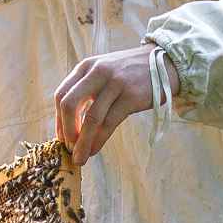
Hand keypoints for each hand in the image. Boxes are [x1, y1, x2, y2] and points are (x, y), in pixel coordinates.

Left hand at [54, 45, 174, 163]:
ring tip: (80, 158)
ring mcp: (115, 83)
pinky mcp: (130, 96)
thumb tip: (70, 125)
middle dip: (66, 131)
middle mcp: (97, 72)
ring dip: (82, 143)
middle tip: (69, 148)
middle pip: (69, 104)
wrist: (165, 63)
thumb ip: (87, 91)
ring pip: (90, 118)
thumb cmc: (130, 73)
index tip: (62, 139)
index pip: (61, 95)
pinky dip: (99, 140)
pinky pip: (109, 123)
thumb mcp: (104, 73)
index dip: (58, 120)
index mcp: (86, 67)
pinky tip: (94, 149)